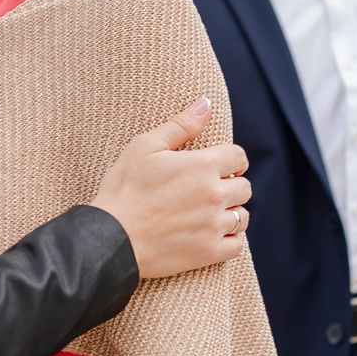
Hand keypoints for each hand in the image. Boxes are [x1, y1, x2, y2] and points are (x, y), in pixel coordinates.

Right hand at [92, 100, 250, 280]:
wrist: (111, 237)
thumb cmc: (124, 189)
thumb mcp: (145, 147)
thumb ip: (180, 125)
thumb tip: (206, 103)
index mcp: (202, 166)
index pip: (239, 157)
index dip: (231, 160)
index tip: (219, 166)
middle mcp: (214, 195)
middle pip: (244, 187)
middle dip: (231, 185)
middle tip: (208, 190)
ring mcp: (214, 225)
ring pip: (243, 217)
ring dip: (231, 212)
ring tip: (210, 213)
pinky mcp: (209, 252)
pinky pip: (237, 244)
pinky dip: (230, 239)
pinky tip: (213, 234)